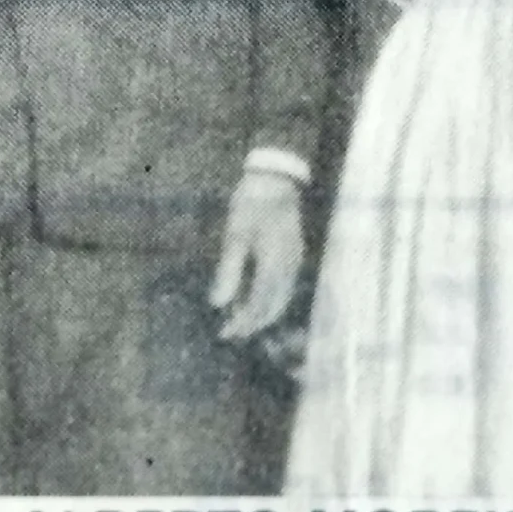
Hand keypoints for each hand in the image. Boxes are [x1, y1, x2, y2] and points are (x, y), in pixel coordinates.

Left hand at [209, 170, 303, 340]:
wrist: (277, 179)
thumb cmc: (252, 205)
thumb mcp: (234, 236)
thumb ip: (228, 272)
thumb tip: (217, 304)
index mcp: (274, 266)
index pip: (259, 306)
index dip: (243, 323)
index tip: (225, 332)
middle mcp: (289, 269)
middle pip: (274, 308)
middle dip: (252, 323)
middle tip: (230, 331)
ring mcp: (295, 262)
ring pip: (281, 300)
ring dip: (261, 313)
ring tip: (238, 316)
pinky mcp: (295, 255)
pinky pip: (284, 288)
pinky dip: (269, 299)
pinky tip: (252, 296)